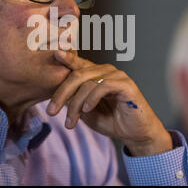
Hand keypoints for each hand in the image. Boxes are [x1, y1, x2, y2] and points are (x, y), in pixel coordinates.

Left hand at [46, 50, 172, 155]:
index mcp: (96, 74)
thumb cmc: (112, 120)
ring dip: (75, 105)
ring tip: (70, 122)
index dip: (67, 58)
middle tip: (51, 111)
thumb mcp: (86, 112)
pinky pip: (103, 86)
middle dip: (61, 94)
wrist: (136, 134)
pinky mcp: (126, 85)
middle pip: (77, 75)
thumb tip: (57, 96)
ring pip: (88, 83)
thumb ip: (74, 101)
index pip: (78, 64)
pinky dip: (92, 98)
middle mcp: (106, 71)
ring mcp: (117, 76)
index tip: (55, 54)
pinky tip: (86, 110)